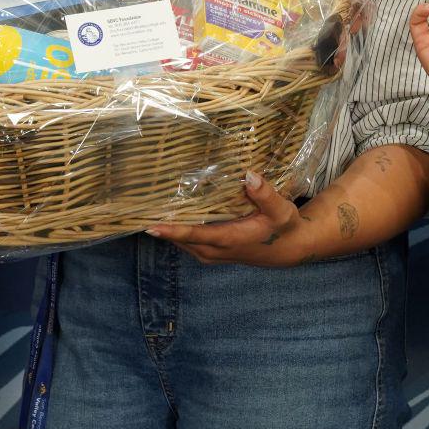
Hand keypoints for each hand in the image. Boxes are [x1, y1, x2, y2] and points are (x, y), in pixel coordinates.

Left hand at [146, 171, 306, 266]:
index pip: (194, 235)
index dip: (172, 230)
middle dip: (162, 226)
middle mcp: (216, 250)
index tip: (150, 225)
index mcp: (229, 239)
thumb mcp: (281, 210)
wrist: (288, 248)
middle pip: (181, 239)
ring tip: (147, 208)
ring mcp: (212, 253)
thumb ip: (266, 194)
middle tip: (139, 207)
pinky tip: (168, 215)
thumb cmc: (283, 227)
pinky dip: (177, 231)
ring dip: (167, 229)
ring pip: (182, 242)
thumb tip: (250, 175)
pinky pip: (187, 242)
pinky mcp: (211, 251)